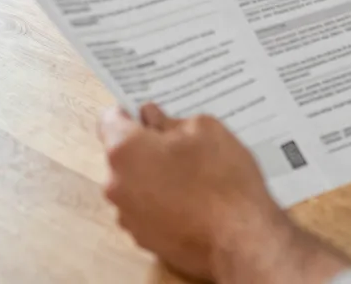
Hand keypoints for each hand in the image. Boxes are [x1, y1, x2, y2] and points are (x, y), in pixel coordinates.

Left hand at [98, 105, 349, 283]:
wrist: (240, 238)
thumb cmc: (222, 178)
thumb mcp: (205, 129)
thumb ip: (171, 120)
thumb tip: (154, 119)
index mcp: (125, 151)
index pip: (110, 120)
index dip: (130, 111)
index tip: (150, 111)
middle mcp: (117, 184)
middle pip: (124, 154)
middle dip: (147, 145)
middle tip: (182, 141)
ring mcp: (129, 216)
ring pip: (136, 182)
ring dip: (155, 174)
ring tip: (194, 173)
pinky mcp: (145, 238)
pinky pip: (148, 208)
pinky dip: (164, 200)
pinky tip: (194, 198)